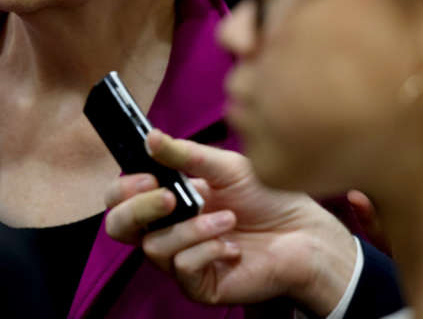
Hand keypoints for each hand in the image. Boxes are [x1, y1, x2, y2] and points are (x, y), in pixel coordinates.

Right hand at [103, 130, 357, 313]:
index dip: (124, 188)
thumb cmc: (267, 197)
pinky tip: (233, 246)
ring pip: (154, 247)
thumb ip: (185, 155)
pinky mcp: (198, 285)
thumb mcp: (225, 167)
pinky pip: (182, 267)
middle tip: (171, 198)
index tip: (149, 176)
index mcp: (168, 199)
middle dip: (138, 209)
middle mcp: (168, 230)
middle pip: (119, 227)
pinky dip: (207, 250)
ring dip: (192, 228)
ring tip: (228, 219)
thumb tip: (149, 137)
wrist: (303, 233)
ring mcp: (181, 259)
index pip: (122, 198)